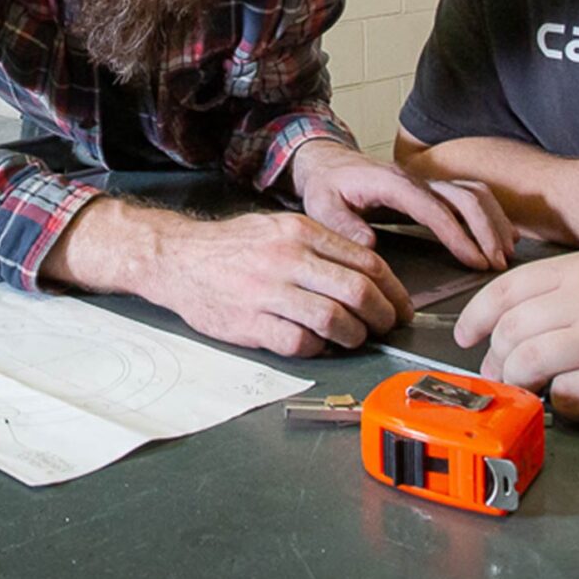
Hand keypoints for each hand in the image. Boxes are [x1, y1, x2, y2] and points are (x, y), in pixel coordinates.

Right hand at [47, 199, 412, 357]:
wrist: (177, 259)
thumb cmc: (233, 248)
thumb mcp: (279, 229)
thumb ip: (321, 247)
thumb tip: (369, 277)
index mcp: (300, 232)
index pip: (367, 262)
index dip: (393, 291)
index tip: (400, 307)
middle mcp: (288, 258)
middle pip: (358, 291)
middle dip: (382, 316)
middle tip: (386, 328)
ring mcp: (268, 292)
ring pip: (335, 321)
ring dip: (354, 337)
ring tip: (354, 339)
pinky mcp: (251, 323)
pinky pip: (301, 344)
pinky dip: (318, 349)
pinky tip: (316, 345)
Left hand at [289, 140, 512, 270]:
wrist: (328, 164)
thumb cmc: (327, 186)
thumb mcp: (323, 206)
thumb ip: (343, 225)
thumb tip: (368, 245)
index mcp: (391, 184)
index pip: (433, 209)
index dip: (457, 234)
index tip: (475, 259)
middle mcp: (415, 180)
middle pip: (463, 197)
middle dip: (485, 230)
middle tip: (497, 264)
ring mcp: (426, 183)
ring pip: (472, 194)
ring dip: (493, 221)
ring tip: (505, 254)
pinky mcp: (431, 191)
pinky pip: (468, 197)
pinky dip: (490, 214)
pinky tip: (500, 236)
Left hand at [455, 252, 578, 422]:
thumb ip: (568, 295)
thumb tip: (511, 324)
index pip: (508, 289)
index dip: (476, 317)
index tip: (465, 337)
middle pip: (512, 331)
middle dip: (494, 359)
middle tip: (498, 376)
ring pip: (530, 364)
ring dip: (520, 384)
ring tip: (528, 391)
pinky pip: (568, 398)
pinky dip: (559, 405)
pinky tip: (573, 401)